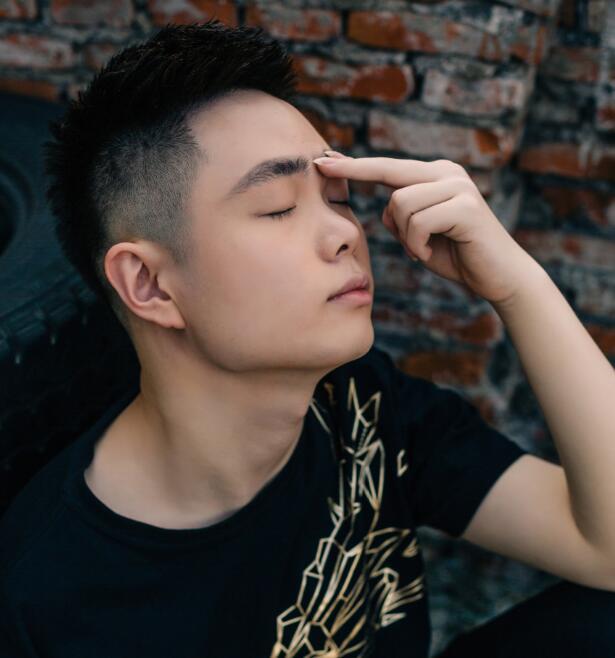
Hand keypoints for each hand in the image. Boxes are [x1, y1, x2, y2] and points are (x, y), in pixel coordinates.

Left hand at [314, 150, 540, 305]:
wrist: (498, 277)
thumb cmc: (457, 256)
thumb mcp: (420, 235)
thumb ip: (402, 217)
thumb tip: (384, 208)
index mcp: (436, 176)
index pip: (389, 167)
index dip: (355, 165)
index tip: (323, 161)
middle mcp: (448, 173)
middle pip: (390, 172)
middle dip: (353, 170)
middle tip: (319, 166)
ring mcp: (458, 186)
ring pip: (400, 203)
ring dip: (403, 236)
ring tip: (420, 249)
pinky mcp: (464, 206)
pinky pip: (417, 222)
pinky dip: (417, 245)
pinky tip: (430, 254)